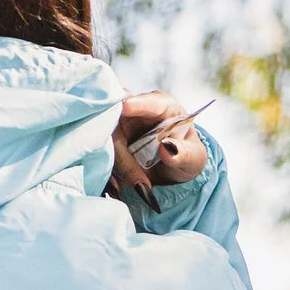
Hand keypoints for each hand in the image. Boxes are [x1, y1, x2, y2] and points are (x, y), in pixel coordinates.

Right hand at [112, 90, 207, 207]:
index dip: (138, 104)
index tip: (126, 107)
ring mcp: (116, 123)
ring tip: (134, 185)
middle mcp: (135, 110)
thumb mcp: (194, 159)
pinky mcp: (104, 139)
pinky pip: (95, 148)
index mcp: (162, 106)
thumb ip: (185, 153)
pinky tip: (117, 187)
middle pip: (118, 114)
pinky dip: (103, 167)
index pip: (151, 102)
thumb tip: (167, 148)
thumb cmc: (184, 158)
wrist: (168, 173)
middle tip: (136, 177)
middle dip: (119, 143)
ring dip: (113, 161)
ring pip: (102, 133)